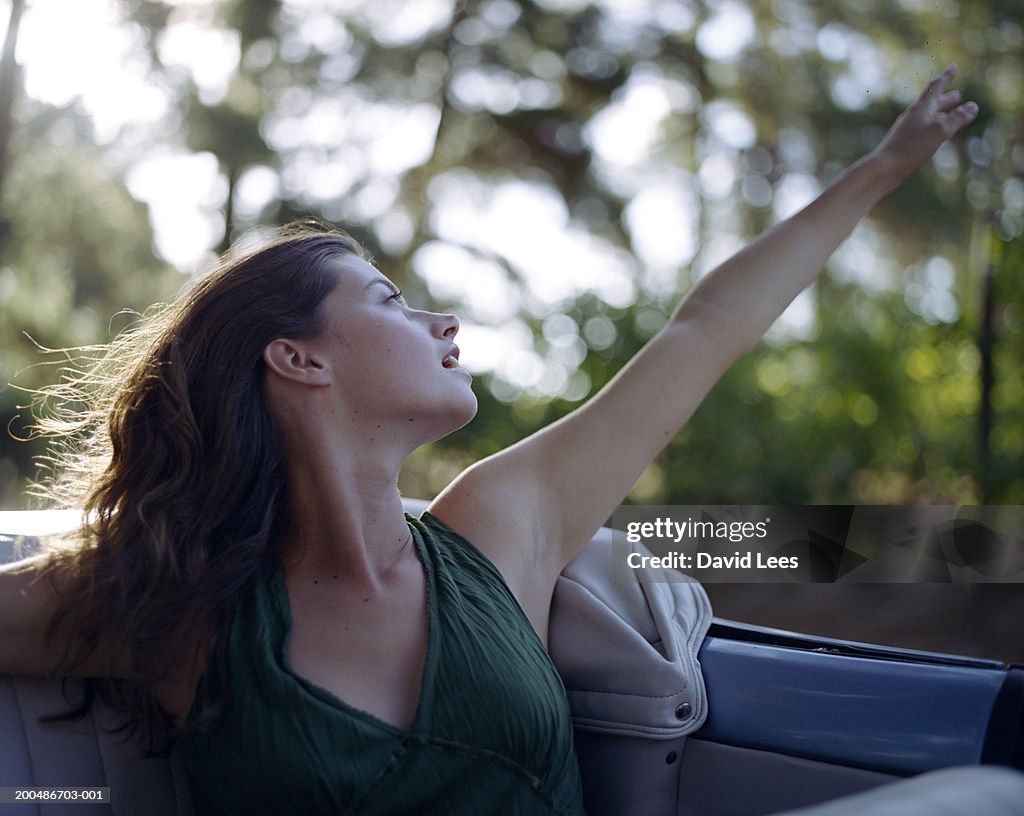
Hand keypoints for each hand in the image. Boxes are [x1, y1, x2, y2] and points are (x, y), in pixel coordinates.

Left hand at [871, 65, 978, 187]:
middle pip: (932, 104)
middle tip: (957, 95)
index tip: (954, 67)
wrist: (884, 168)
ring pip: (928, 118)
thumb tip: (973, 107)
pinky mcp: (905, 143)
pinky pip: (923, 130)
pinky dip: (933, 127)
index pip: (936, 87)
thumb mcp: (939, 131)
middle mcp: (913, 116)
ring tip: (950, 114)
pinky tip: (935, 136)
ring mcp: (907, 130)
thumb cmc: (911, 148)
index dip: (946, 77)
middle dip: (946, 99)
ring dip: (941, 114)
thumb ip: (957, 118)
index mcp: (921, 108)